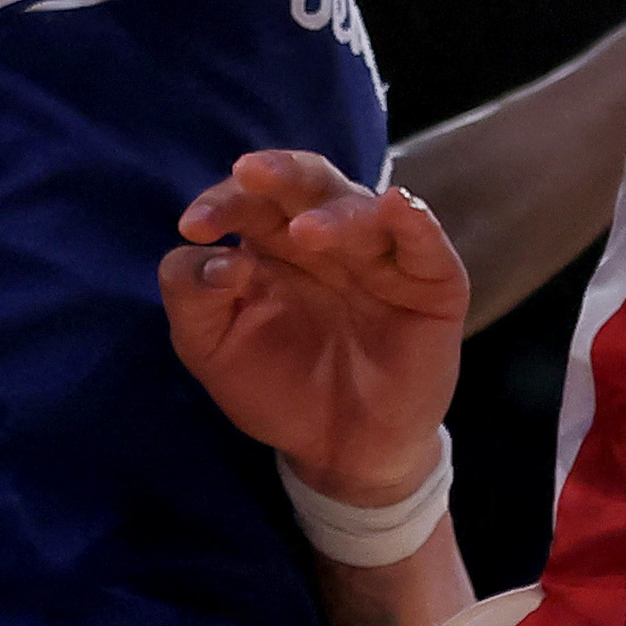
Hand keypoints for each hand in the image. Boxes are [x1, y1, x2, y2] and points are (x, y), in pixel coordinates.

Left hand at [161, 152, 466, 507]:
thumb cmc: (277, 390)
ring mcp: (382, 256)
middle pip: (309, 183)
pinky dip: (414, 218)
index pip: (251, 201)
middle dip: (280, 172)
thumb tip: (211, 255)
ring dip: (335, 214)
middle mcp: (330, 237)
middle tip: (249, 172)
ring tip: (306, 233)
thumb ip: (193, 297)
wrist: (342, 453)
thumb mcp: (212, 349)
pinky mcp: (432, 281)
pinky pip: (425, 241)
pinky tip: (396, 205)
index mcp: (275, 244)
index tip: (195, 227)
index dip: (223, 202)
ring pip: (363, 210)